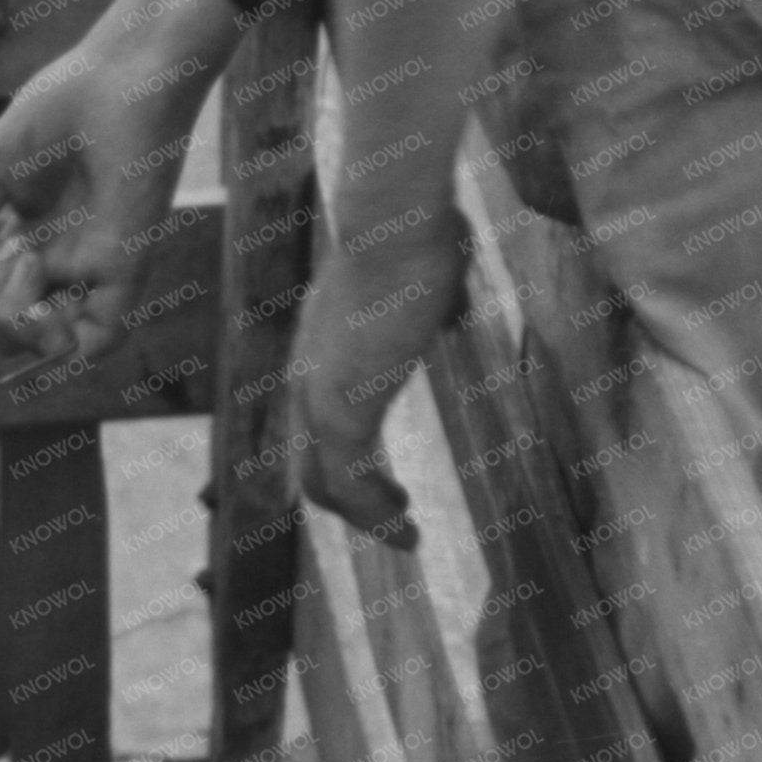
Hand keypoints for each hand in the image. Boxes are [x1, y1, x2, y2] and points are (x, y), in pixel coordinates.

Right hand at [0, 30, 210, 368]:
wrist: (119, 81)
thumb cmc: (58, 107)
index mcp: (22, 232)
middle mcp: (56, 258)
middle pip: (10, 327)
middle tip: (7, 252)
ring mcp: (89, 267)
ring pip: (48, 344)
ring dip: (21, 327)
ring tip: (27, 266)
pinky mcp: (124, 267)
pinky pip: (101, 338)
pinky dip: (66, 343)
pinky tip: (47, 302)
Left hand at [282, 207, 470, 544]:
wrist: (392, 223)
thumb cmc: (416, 234)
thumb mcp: (426, 279)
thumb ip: (433, 303)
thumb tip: (453, 311)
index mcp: (323, 347)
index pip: (315, 421)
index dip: (343, 457)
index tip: (381, 477)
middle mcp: (308, 376)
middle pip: (310, 461)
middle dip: (350, 500)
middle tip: (393, 516)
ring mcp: (319, 395)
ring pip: (325, 483)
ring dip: (367, 517)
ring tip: (407, 537)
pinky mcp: (341, 408)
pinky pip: (350, 483)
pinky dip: (375, 515)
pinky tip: (407, 530)